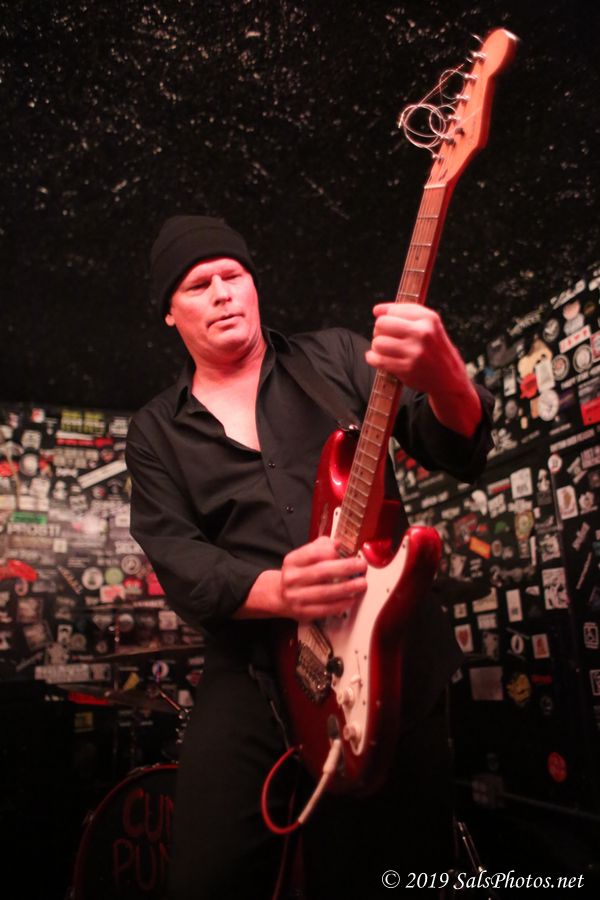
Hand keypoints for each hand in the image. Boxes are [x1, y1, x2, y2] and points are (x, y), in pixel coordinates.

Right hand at [279, 536, 366, 621]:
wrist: (281, 595)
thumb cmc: (299, 573)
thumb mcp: (303, 556)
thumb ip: (321, 547)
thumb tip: (338, 544)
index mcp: (292, 561)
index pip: (312, 553)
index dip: (330, 551)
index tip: (344, 550)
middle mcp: (292, 579)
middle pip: (322, 572)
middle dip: (345, 568)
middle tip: (361, 566)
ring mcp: (297, 597)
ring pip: (326, 593)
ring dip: (347, 588)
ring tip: (361, 583)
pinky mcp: (304, 612)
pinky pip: (326, 609)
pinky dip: (341, 604)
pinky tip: (351, 599)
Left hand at [366, 302, 481, 437]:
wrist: (449, 378)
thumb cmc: (435, 349)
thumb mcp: (429, 325)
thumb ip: (404, 313)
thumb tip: (376, 310)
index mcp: (429, 318)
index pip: (394, 310)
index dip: (386, 316)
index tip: (388, 322)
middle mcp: (422, 333)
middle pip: (381, 324)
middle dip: (380, 331)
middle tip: (387, 337)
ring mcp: (414, 352)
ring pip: (377, 342)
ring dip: (377, 346)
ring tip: (386, 349)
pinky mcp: (406, 368)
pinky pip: (377, 359)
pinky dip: (373, 358)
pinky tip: (378, 358)